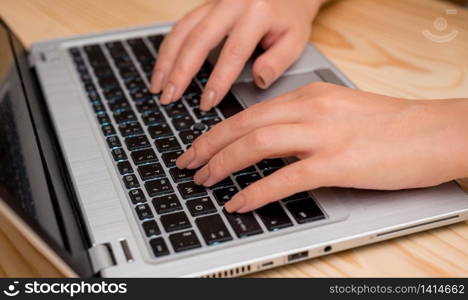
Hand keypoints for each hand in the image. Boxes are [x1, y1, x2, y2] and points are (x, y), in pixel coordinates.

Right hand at [151, 0, 325, 109]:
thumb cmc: (289, 18)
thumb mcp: (295, 39)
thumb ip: (278, 61)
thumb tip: (258, 80)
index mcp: (257, 12)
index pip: (233, 52)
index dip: (218, 80)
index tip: (206, 102)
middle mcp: (231, 3)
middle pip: (198, 39)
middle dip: (180, 71)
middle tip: (170, 97)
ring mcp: (215, 2)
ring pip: (183, 30)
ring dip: (167, 60)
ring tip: (158, 87)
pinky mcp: (205, 5)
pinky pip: (181, 25)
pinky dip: (169, 48)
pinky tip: (162, 67)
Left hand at [176, 82, 467, 212]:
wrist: (434, 132)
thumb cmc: (390, 126)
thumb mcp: (337, 112)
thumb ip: (304, 123)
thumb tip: (272, 143)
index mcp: (308, 97)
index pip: (249, 113)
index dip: (218, 132)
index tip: (200, 146)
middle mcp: (309, 110)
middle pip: (243, 125)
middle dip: (208, 147)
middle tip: (188, 165)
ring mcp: (322, 135)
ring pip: (256, 145)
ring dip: (223, 165)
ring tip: (205, 181)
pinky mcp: (337, 163)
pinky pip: (284, 178)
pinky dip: (256, 191)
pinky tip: (239, 202)